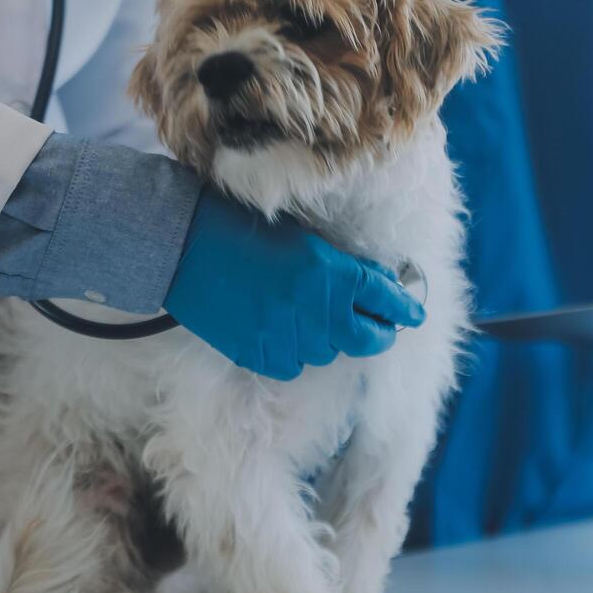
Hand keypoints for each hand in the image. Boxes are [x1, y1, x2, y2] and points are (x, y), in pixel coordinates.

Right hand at [163, 190, 424, 379]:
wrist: (179, 246)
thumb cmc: (238, 227)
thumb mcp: (300, 237)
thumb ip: (339, 265)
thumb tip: (374, 283)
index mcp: (329, 271)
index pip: (385, 296)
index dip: (404, 306)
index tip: (413, 312)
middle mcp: (315, 308)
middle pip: (367, 337)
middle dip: (379, 332)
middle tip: (380, 328)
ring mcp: (286, 335)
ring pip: (329, 352)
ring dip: (330, 339)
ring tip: (311, 318)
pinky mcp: (258, 353)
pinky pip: (293, 365)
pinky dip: (295, 353)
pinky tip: (283, 332)